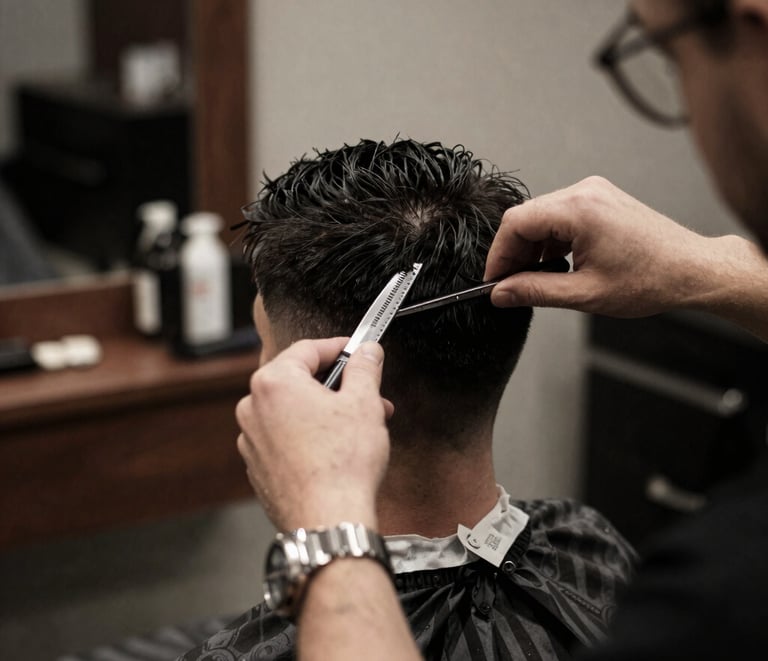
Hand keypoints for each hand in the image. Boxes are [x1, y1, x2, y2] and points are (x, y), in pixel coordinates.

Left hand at [236, 338, 390, 531]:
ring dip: (326, 412)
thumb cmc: (342, 464)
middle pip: (300, 381)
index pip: (308, 349)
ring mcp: (252, 440)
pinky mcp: (258, 467)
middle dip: (338, 386)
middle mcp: (253, 407)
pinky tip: (338, 450)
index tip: (358, 351)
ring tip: (360, 427)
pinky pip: (286, 438)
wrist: (327, 520)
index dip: (339, 347)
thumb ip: (364, 368)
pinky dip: (310, 436)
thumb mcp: (364, 402)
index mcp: (274, 382)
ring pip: (294, 411)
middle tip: (368, 395)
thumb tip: (367, 353)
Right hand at [484, 176, 716, 317]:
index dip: (498, 254)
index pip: (516, 223)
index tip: (493, 280)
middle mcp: (585, 192)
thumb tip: (501, 293)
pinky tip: (554, 265)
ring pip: (541, 216)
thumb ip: (534, 292)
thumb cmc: (651, 279)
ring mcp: (593, 193)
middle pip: (526, 217)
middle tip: (510, 284)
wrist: (692, 270)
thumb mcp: (584, 294)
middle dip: (513, 252)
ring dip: (531, 247)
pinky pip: (560, 215)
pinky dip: (550, 240)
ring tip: (535, 279)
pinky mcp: (600, 200)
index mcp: (579, 209)